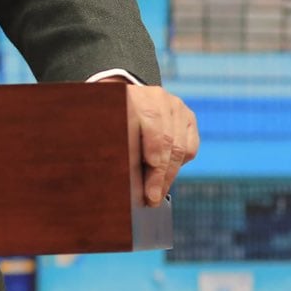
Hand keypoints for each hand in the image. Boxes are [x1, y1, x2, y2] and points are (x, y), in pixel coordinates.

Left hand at [104, 80, 198, 204]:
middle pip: (166, 139)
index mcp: (132, 94)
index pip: (149, 120)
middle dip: (159, 173)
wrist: (119, 98)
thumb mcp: (101, 125)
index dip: (152, 146)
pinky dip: (180, 164)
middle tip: (152, 197)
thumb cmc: (107, 117)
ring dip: (169, 174)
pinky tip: (166, 176)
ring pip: (180, 147)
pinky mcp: (187, 117)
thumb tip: (115, 174)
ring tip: (158, 193)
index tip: (149, 169)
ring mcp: (174, 106)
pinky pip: (190, 146)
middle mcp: (156, 97)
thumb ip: (110, 142)